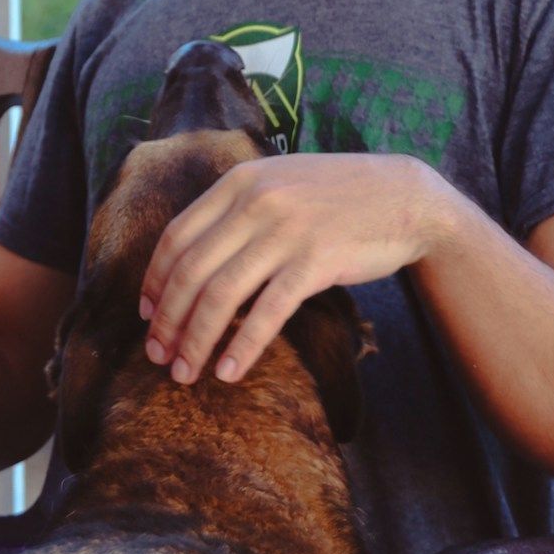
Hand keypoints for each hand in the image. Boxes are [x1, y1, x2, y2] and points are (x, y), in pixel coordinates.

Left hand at [139, 154, 454, 386]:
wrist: (406, 199)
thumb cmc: (338, 197)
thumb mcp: (278, 184)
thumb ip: (237, 209)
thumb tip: (192, 261)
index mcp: (238, 182)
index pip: (177, 236)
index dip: (155, 280)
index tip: (146, 314)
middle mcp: (255, 202)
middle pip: (191, 270)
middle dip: (168, 320)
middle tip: (158, 355)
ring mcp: (286, 231)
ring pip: (221, 295)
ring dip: (196, 340)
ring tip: (185, 372)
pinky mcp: (317, 261)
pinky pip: (268, 312)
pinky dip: (243, 346)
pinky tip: (229, 372)